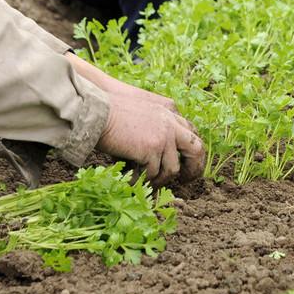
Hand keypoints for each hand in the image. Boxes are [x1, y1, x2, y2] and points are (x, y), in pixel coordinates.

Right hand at [68, 54, 204, 184]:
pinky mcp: (151, 149)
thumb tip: (155, 152)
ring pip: (172, 168)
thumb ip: (153, 125)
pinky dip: (141, 181)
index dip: (190, 150)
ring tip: (147, 183)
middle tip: (186, 180)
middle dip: (194, 168)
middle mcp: (170, 122)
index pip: (190, 131)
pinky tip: (131, 180)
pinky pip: (152, 174)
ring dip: (160, 180)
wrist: (97, 111)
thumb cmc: (110, 111)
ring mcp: (163, 136)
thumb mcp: (140, 111)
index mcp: (168, 110)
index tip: (185, 162)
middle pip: (196, 149)